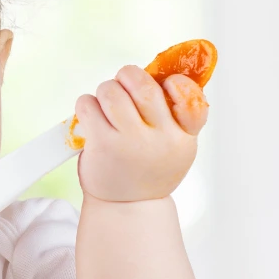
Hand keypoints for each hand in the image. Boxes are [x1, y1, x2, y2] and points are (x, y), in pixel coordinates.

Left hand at [74, 65, 208, 202]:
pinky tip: (91, 117)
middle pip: (144, 87)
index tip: (165, 85)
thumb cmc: (149, 168)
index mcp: (184, 138)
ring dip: (105, 90)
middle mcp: (161, 140)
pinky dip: (86, 104)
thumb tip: (163, 71)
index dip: (178, 85)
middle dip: (129, 76)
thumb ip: (174, 115)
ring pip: (112, 92)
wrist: (127, 207)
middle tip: (124, 83)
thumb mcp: (174, 146)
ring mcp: (131, 143)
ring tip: (106, 103)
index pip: (192, 101)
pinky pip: (88, 105)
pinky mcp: (103, 146)